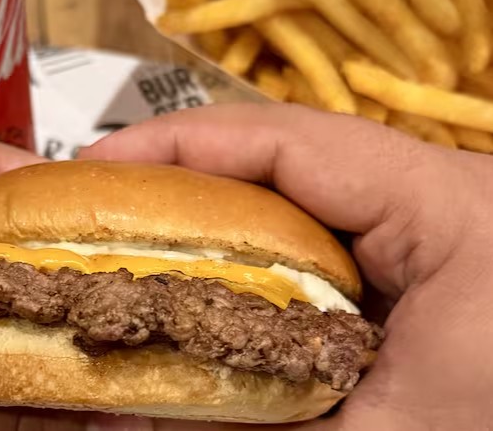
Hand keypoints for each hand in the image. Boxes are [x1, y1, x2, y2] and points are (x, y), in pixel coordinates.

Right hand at [80, 103, 492, 430]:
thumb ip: (247, 422)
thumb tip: (117, 412)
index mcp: (444, 205)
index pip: (290, 139)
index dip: (182, 142)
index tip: (98, 162)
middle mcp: (430, 188)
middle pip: (280, 154)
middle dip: (182, 172)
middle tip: (97, 204)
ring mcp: (420, 214)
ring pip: (292, 189)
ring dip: (212, 208)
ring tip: (136, 231)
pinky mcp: (412, 247)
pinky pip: (313, 225)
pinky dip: (251, 242)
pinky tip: (208, 270)